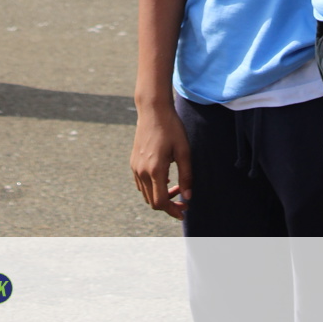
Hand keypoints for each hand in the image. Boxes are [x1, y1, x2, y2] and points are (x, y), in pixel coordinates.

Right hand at [130, 104, 192, 220]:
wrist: (153, 110)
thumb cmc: (171, 128)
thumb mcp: (184, 150)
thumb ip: (187, 175)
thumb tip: (188, 197)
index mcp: (155, 170)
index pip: (160, 202)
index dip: (172, 210)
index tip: (184, 211)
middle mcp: (142, 172)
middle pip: (153, 201)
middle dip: (169, 204)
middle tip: (184, 199)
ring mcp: (136, 167)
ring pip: (146, 194)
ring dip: (161, 195)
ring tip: (176, 185)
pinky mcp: (134, 162)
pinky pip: (141, 183)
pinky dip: (153, 187)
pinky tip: (165, 177)